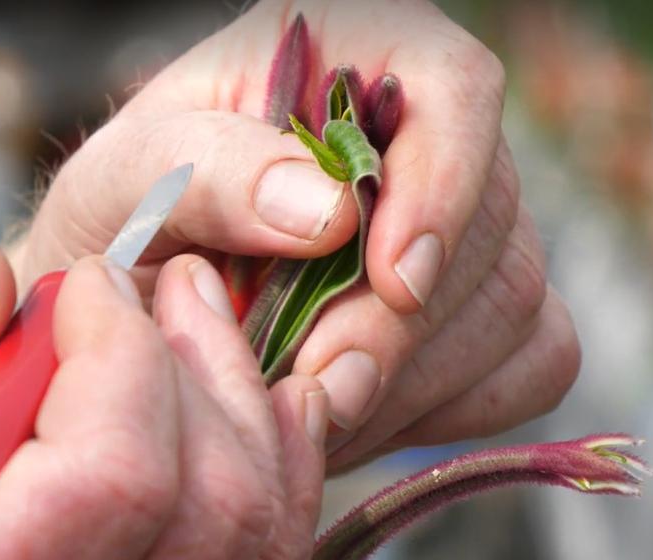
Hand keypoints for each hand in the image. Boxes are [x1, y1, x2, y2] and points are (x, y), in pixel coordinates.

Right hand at [0, 240, 326, 559]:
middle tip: (158, 287)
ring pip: (253, 551)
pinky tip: (260, 409)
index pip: (107, 486)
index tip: (88, 288)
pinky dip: (276, 481)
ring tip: (202, 324)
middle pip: (204, 514)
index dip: (117, 357)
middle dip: (191, 369)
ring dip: (244, 412)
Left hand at [8, 0, 580, 467]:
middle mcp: (421, 136)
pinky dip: (449, 406)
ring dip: (410, 380)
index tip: (391, 282)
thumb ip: (209, 173)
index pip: (455, 91)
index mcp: (344, 59)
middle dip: (398, 325)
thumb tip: (329, 210)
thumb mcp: (128, 181)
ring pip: (514, 305)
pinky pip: (529, 364)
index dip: (440, 189)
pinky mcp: (481, 310)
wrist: (133, 308)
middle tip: (310, 380)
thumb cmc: (123, 224)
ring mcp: (462, 228)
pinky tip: (362, 407)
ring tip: (307, 400)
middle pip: (491, 219)